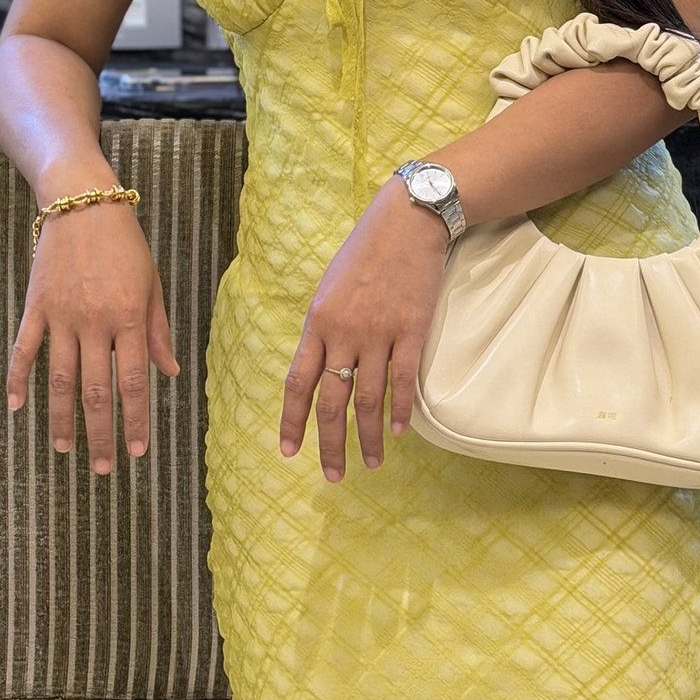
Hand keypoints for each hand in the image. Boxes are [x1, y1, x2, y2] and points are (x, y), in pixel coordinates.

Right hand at [4, 198, 179, 473]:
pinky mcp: (36, 306)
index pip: (133, 382)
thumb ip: (157, 329)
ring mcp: (62, 315)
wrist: (83, 202)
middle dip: (100, 433)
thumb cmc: (125, 242)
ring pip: (59, 379)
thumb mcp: (152, 282)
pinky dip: (17, 380)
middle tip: (101, 468)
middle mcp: (95, 322)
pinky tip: (15, 408)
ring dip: (61, 419)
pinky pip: (24, 350)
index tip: (135, 452)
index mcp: (130, 317)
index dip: (134, 420)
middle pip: (96, 390)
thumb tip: (168, 374)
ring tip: (64, 450)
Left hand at [279, 177, 448, 480]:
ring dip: (367, 438)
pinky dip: (400, 410)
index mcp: (317, 323)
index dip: (291, 421)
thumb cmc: (365, 252)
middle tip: (332, 477)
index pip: (298, 383)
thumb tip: (319, 365)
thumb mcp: (329, 287)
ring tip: (371, 464)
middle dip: (329, 445)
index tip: (288, 451)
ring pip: (367, 400)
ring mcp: (378, 333)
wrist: (405, 222)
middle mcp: (343, 333)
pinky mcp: (411, 330)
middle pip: (331, 402)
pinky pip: (403, 380)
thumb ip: (323, 328)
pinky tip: (397, 432)